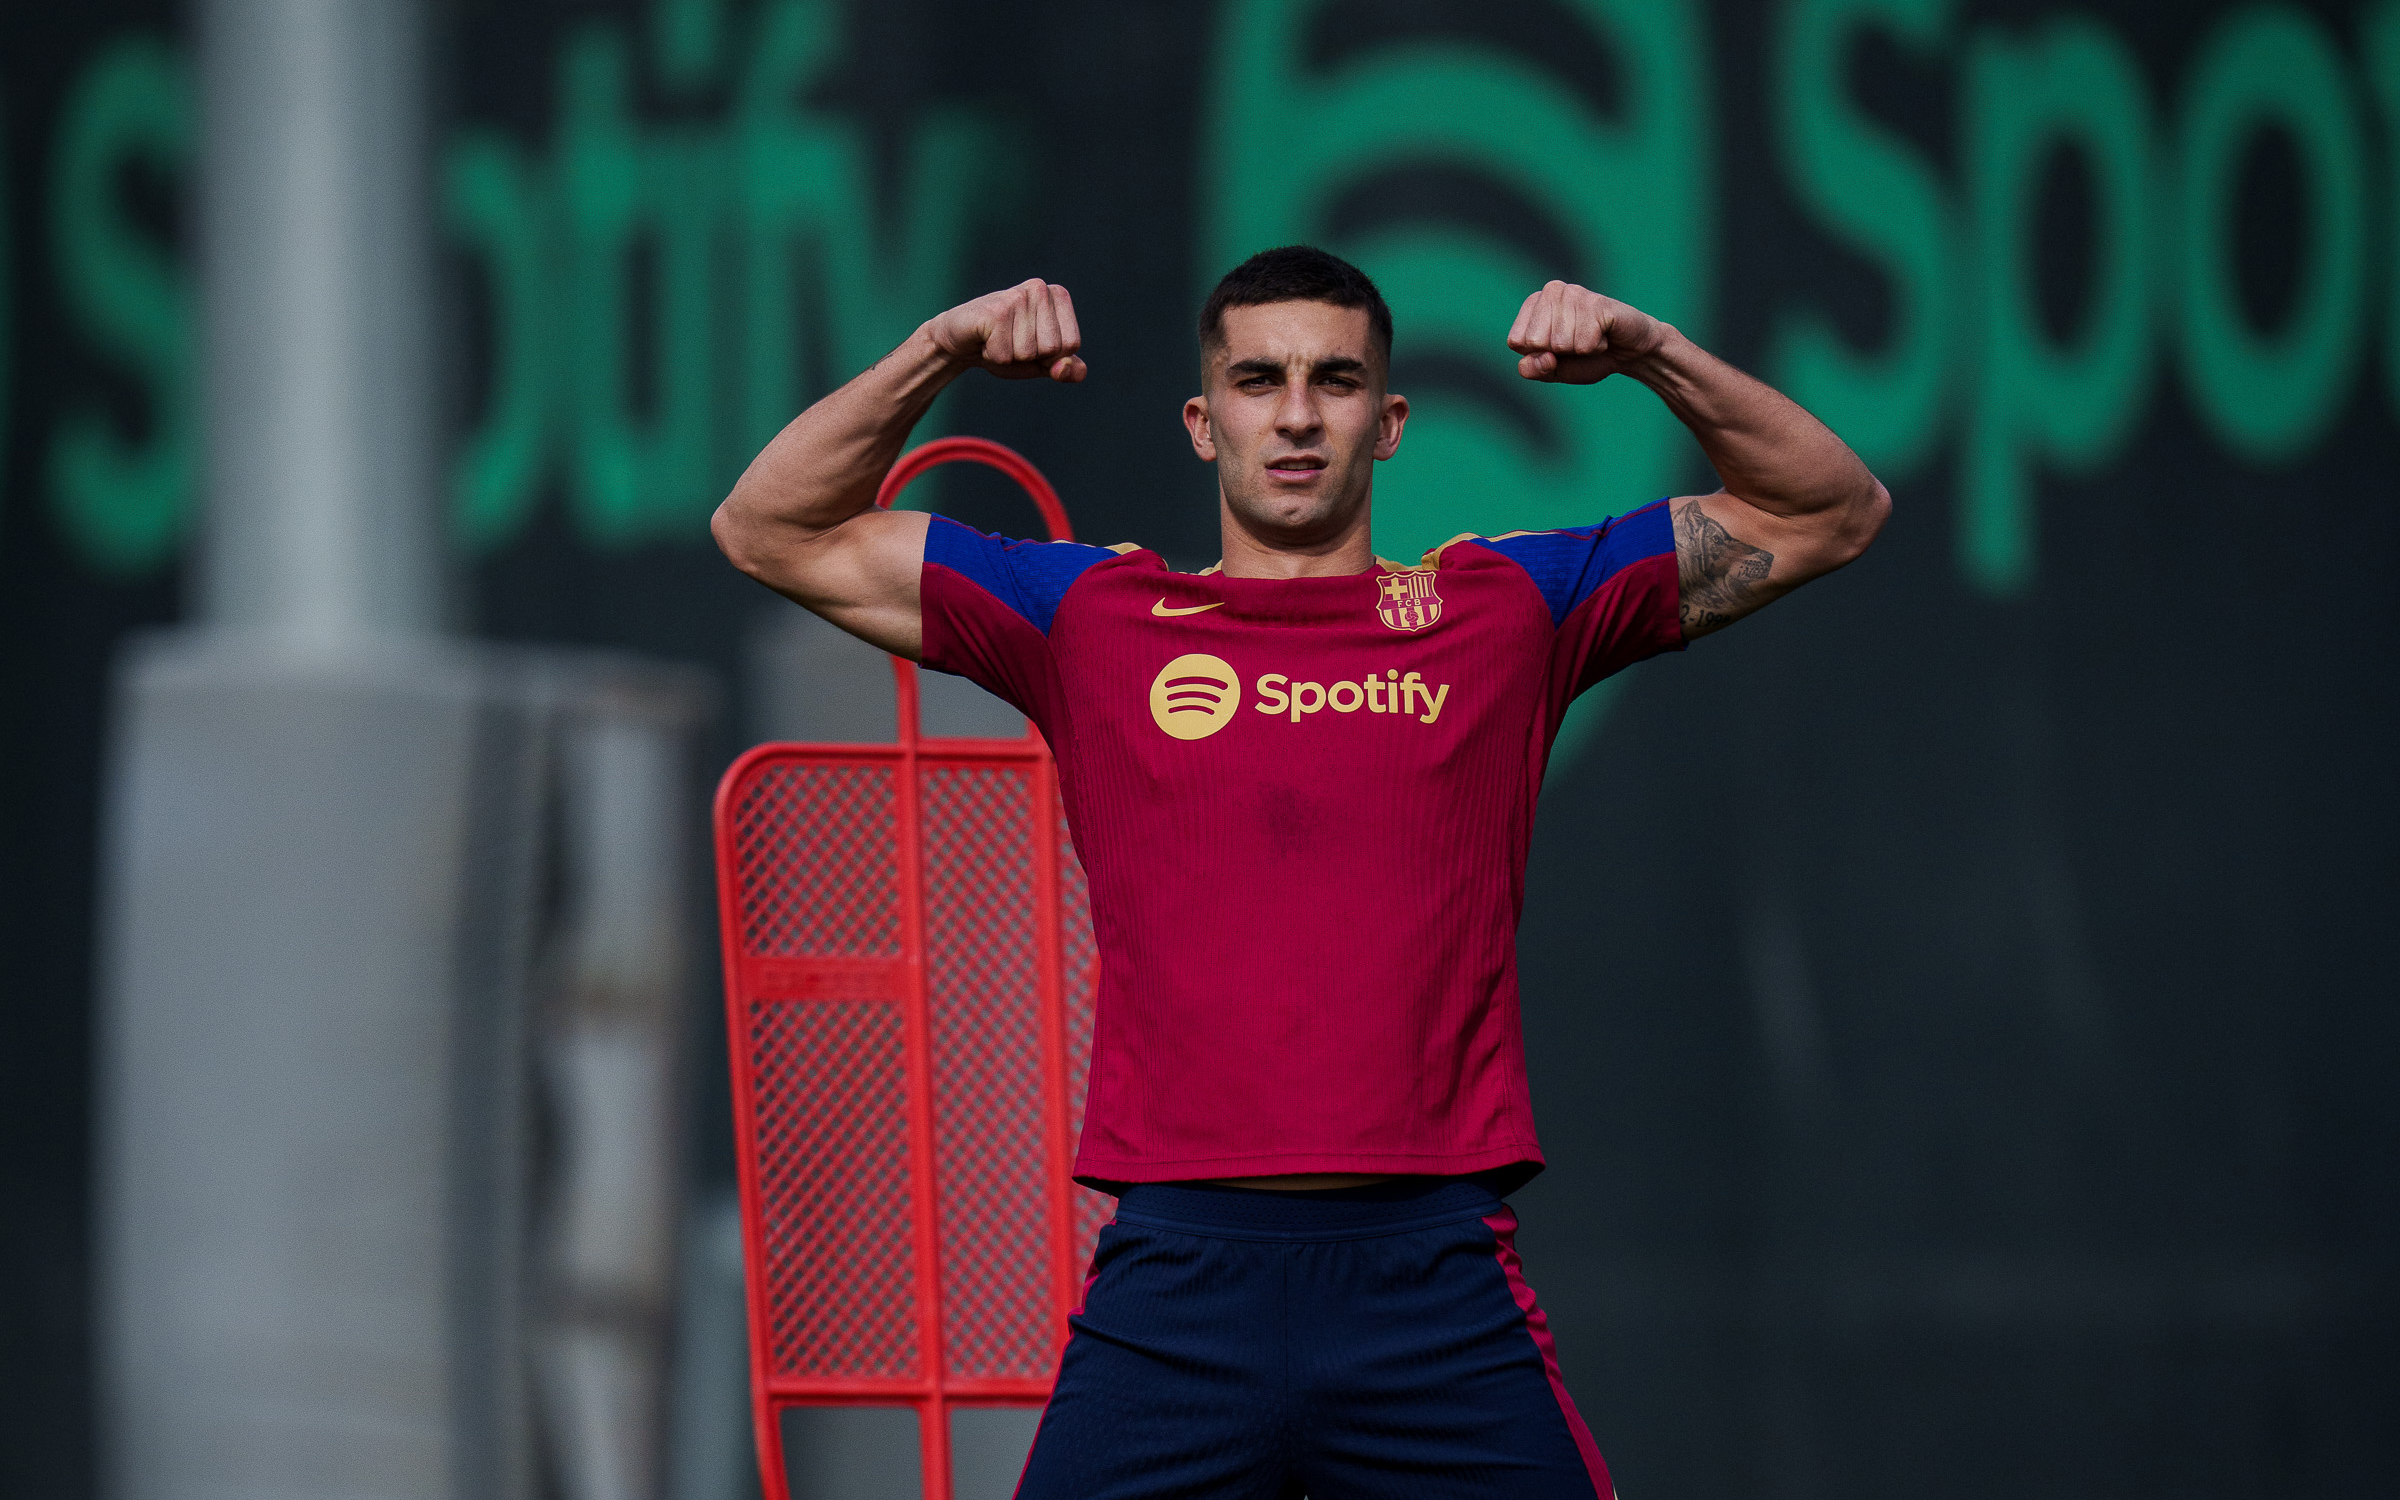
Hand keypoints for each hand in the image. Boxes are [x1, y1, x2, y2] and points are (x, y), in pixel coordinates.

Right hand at [924, 279, 1086, 381]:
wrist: (961, 343)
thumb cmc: (1006, 349)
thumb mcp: (1043, 362)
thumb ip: (1068, 370)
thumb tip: (1066, 368)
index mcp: (1058, 295)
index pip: (1071, 345)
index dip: (1050, 356)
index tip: (1030, 343)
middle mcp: (1040, 288)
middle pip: (1053, 349)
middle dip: (1030, 357)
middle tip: (1010, 341)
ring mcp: (1017, 296)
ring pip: (1028, 353)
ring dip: (1009, 356)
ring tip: (996, 339)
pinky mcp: (995, 311)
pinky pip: (1006, 355)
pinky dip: (993, 356)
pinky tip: (984, 340)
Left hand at [1505, 280, 1669, 383]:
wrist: (1630, 352)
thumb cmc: (1588, 358)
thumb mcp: (1553, 371)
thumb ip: (1533, 369)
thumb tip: (1541, 357)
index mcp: (1533, 304)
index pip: (1517, 341)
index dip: (1538, 355)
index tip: (1557, 350)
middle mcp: (1550, 291)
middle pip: (1536, 341)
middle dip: (1559, 353)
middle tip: (1578, 343)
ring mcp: (1574, 292)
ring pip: (1561, 343)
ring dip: (1581, 350)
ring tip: (1593, 337)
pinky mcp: (1596, 301)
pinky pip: (1584, 342)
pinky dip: (1596, 347)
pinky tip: (1604, 334)